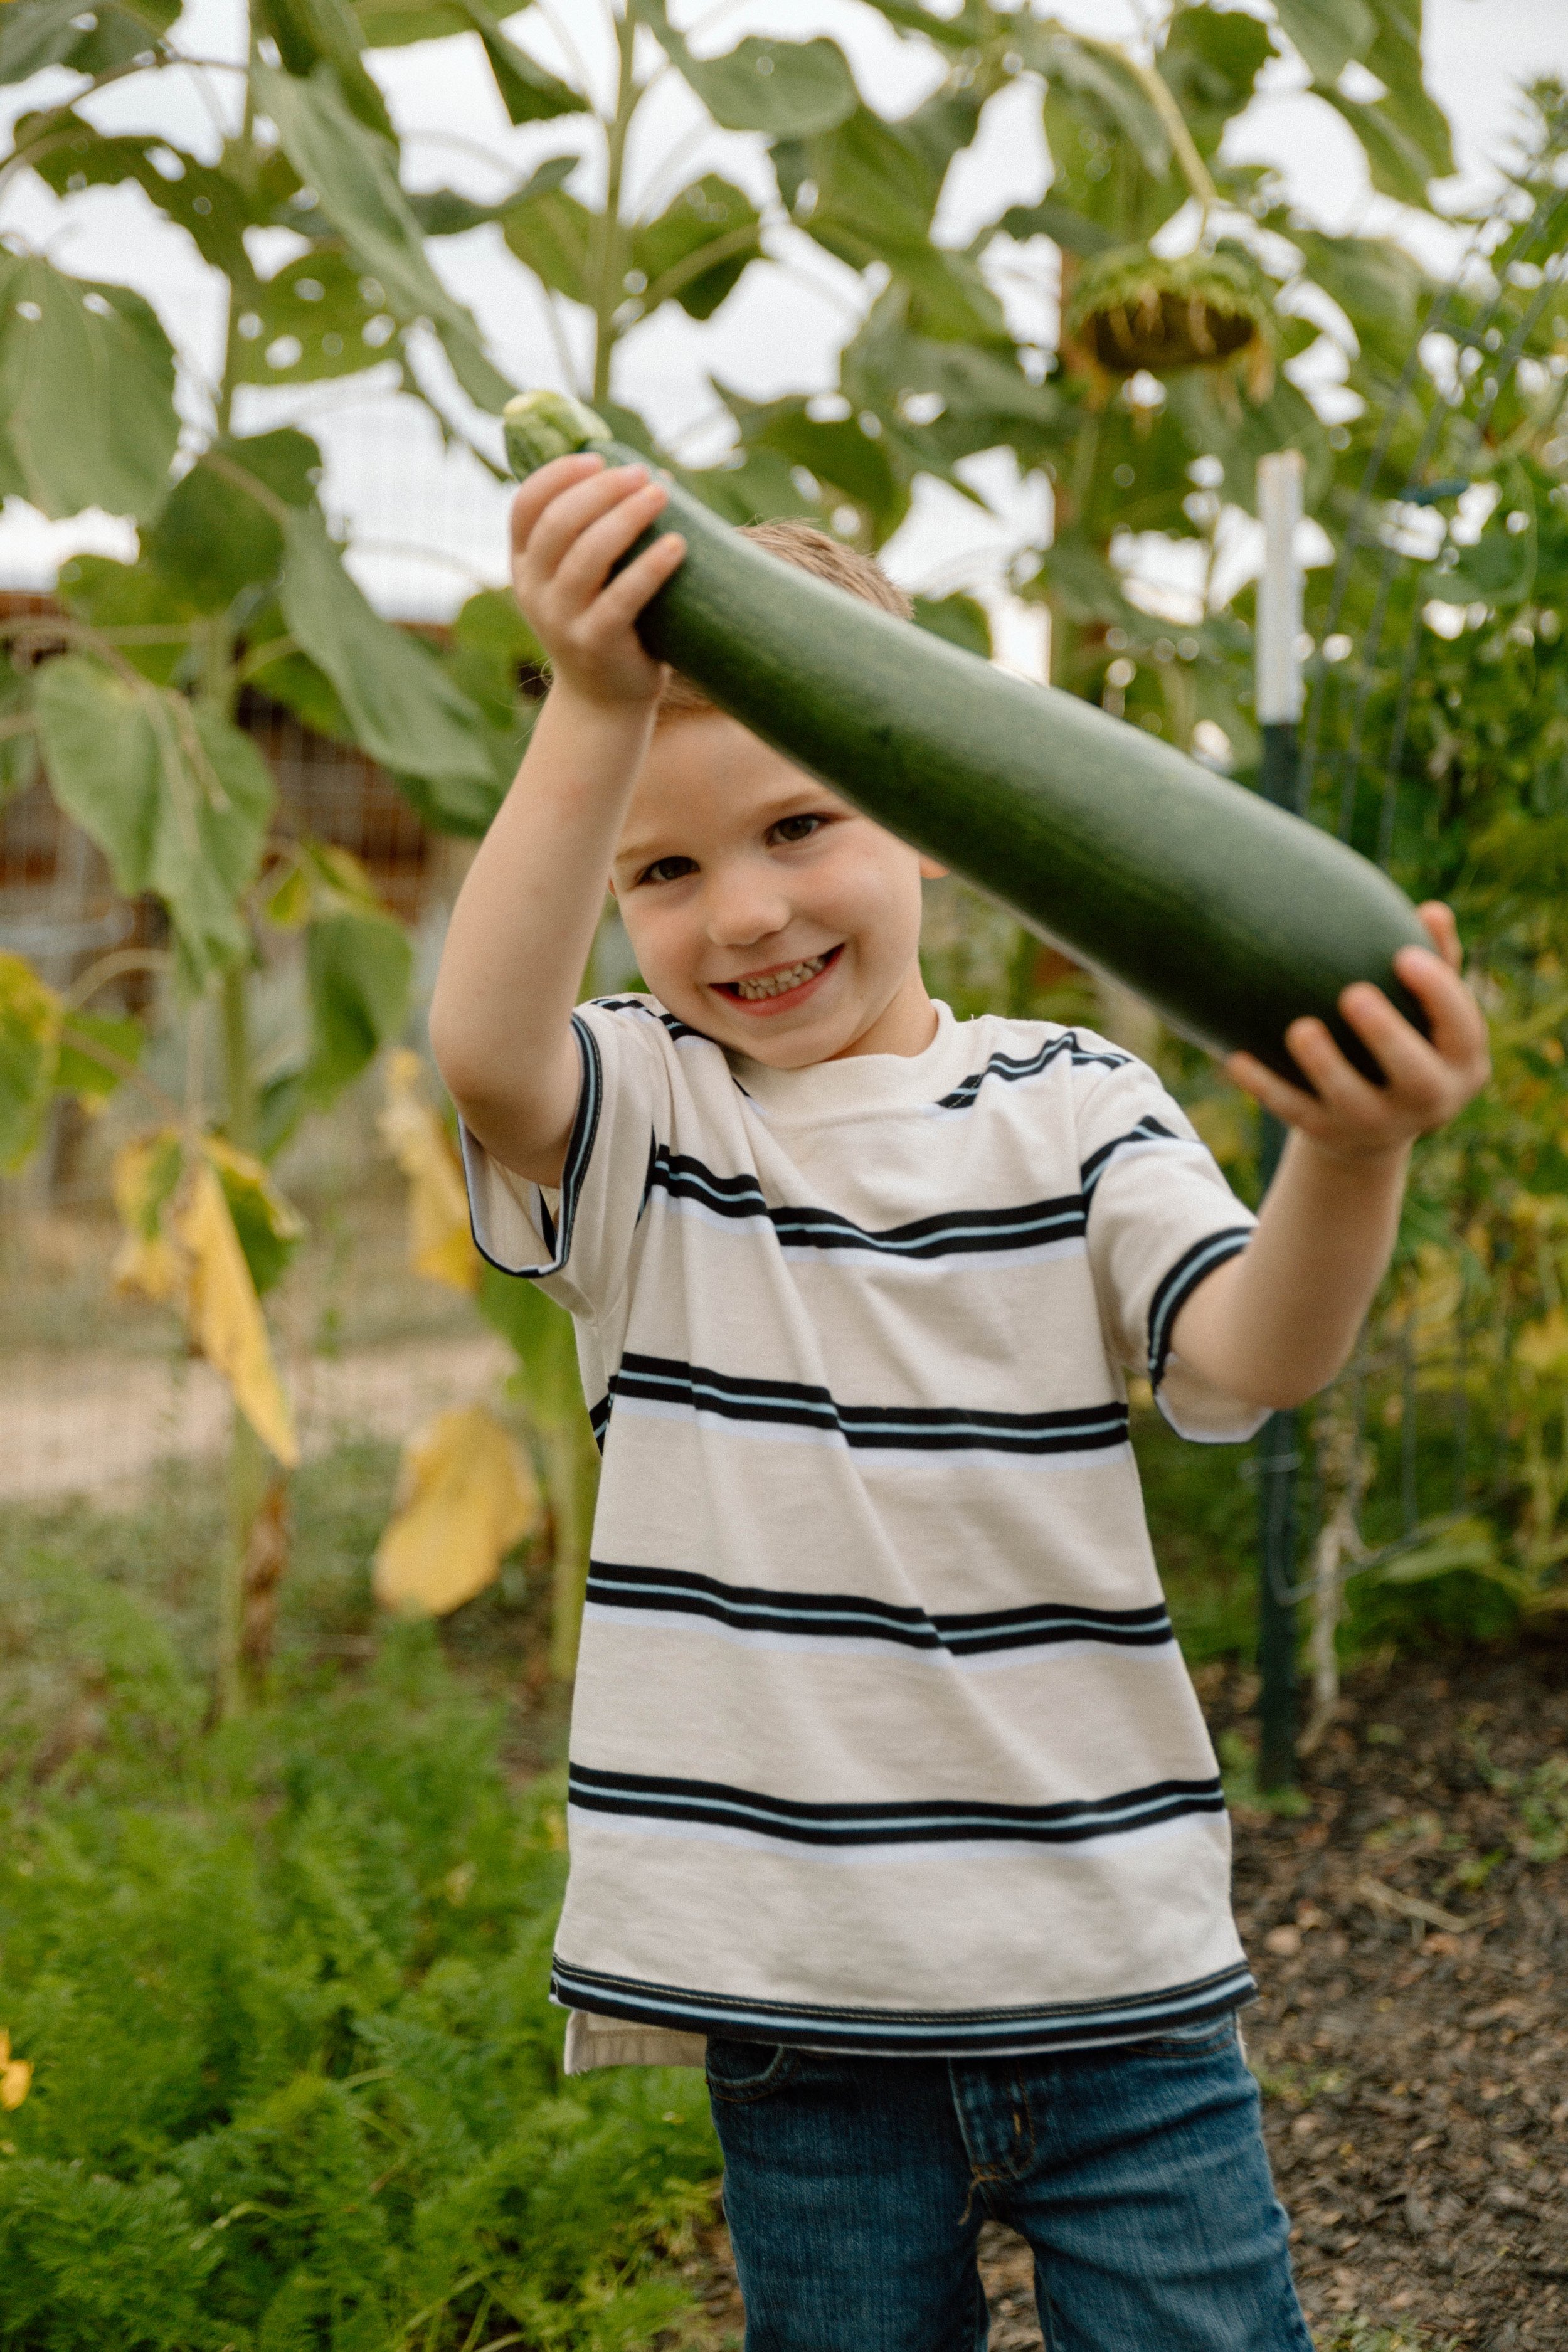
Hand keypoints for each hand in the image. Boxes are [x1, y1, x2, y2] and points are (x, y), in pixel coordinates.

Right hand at [509, 452, 685, 708]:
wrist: (603, 700)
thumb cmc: (604, 623)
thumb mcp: (582, 579)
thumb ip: (592, 533)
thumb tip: (649, 474)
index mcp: (524, 564)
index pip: (525, 505)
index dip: (559, 474)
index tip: (598, 458)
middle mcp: (533, 590)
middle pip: (559, 522)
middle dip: (602, 489)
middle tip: (643, 475)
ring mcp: (560, 619)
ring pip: (588, 554)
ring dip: (627, 517)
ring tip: (661, 495)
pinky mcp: (594, 643)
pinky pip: (622, 598)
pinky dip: (651, 567)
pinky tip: (677, 545)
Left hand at [1225, 902, 1489, 1162]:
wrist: (1376, 1127)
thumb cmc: (1411, 1039)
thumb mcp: (1431, 1013)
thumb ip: (1436, 962)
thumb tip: (1432, 910)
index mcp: (1461, 1064)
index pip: (1462, 1028)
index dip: (1438, 993)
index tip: (1404, 955)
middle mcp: (1427, 1102)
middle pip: (1415, 1076)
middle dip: (1385, 1036)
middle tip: (1353, 994)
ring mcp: (1376, 1126)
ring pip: (1351, 1102)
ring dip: (1323, 1066)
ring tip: (1299, 1028)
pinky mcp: (1329, 1136)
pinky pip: (1294, 1113)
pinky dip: (1264, 1088)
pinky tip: (1235, 1059)